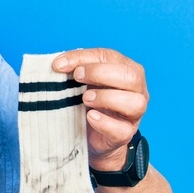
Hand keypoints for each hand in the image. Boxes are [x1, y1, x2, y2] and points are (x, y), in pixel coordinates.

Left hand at [52, 48, 147, 170]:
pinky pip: (122, 130)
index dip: (83, 58)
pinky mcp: (125, 133)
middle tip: (77, 77)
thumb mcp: (80, 82)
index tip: (59, 65)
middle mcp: (136, 90)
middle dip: (100, 73)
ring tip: (85, 99)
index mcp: (125, 69)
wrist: (87, 136)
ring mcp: (134, 114)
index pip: (109, 56)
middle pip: (131, 76)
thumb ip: (74, 70)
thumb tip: (58, 64)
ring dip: (107, 98)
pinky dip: (105, 122)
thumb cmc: (86, 102)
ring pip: (134, 102)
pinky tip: (90, 116)